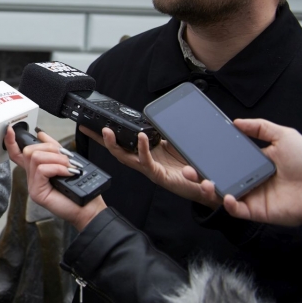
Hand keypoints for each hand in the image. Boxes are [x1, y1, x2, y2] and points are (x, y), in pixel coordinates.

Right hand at [18, 131, 106, 230]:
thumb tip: (41, 134)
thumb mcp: (65, 161)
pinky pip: (42, 169)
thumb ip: (53, 148)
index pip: (17, 154)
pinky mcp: (36, 191)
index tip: (10, 130)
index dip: (11, 141)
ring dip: (56, 158)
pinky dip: (57, 168)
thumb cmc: (78, 188)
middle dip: (49, 148)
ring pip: (35, 157)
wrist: (88, 208)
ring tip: (68, 166)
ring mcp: (32, 185)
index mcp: (37, 169)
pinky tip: (67, 173)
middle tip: (66, 159)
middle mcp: (32, 176)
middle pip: (28, 151)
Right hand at [82, 125, 220, 208]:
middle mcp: (145, 163)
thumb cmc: (195, 166)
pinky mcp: (159, 175)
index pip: (123, 143)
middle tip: (90, 127)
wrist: (211, 187)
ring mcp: (150, 170)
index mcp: (148, 154)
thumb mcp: (177, 144)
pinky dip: (142, 148)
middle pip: (117, 151)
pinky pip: (146, 162)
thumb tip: (156, 116)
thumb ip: (166, 132)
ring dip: (114, 145)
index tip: (91, 126)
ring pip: (125, 158)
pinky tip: (140, 136)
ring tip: (107, 131)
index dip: (107, 136)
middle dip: (102, 140)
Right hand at [183, 119, 301, 226]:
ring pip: (222, 195)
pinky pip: (237, 211)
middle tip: (188, 170)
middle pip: (218, 179)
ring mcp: (252, 196)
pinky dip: (229, 205)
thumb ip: (260, 127)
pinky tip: (227, 197)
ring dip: (209, 190)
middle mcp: (249, 180)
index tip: (194, 153)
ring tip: (204, 182)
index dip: (208, 159)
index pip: (224, 161)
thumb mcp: (284, 136)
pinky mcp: (258, 211)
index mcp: (252, 164)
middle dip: (199, 176)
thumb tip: (236, 122)